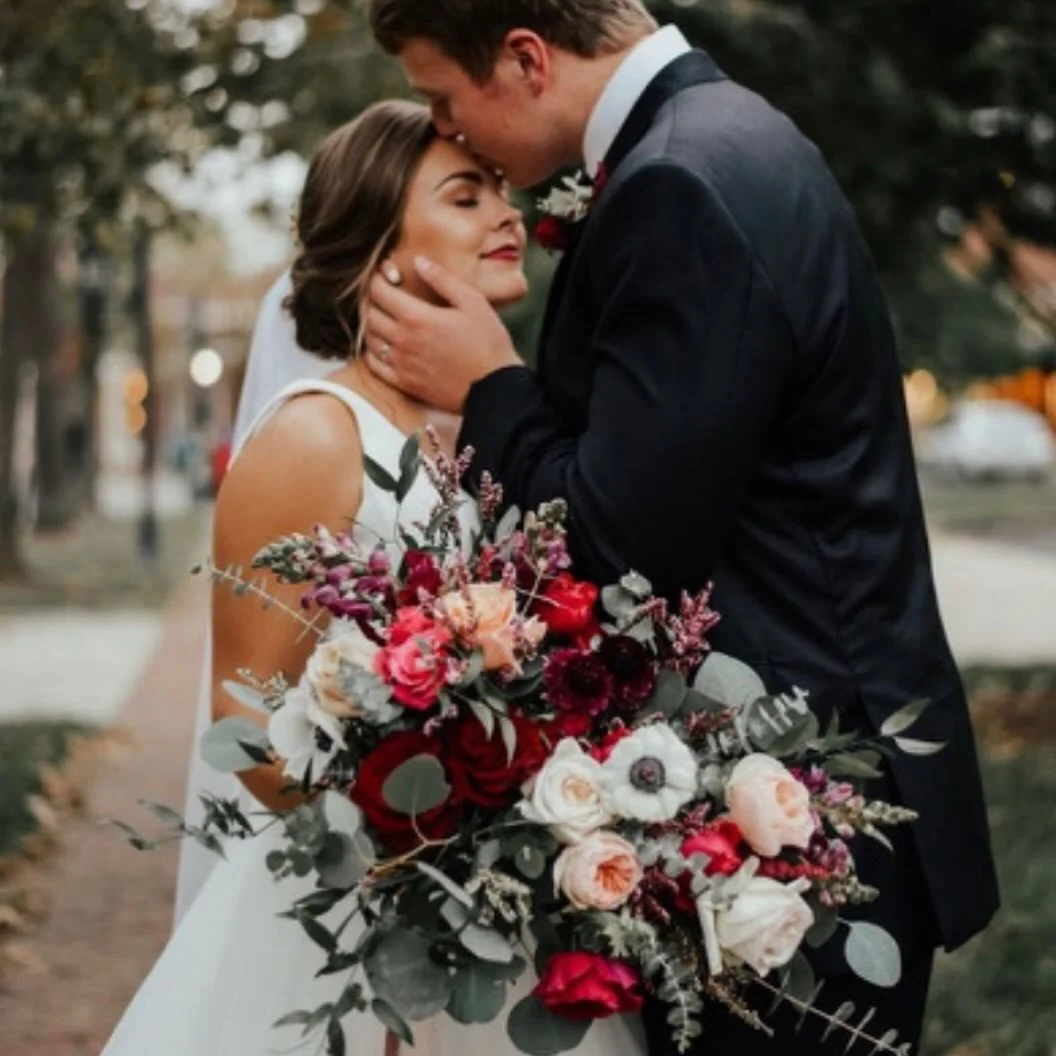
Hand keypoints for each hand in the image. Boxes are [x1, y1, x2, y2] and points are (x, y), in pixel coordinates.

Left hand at [364, 256, 521, 412]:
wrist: (495, 388)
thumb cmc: (488, 344)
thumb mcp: (473, 302)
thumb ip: (443, 280)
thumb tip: (419, 262)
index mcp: (417, 317)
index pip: (379, 292)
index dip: (378, 280)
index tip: (386, 277)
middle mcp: (403, 340)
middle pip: (370, 314)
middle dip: (375, 300)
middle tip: (386, 296)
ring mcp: (401, 364)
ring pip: (369, 339)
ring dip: (373, 326)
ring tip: (386, 320)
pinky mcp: (404, 383)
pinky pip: (374, 365)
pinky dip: (373, 352)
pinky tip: (385, 347)